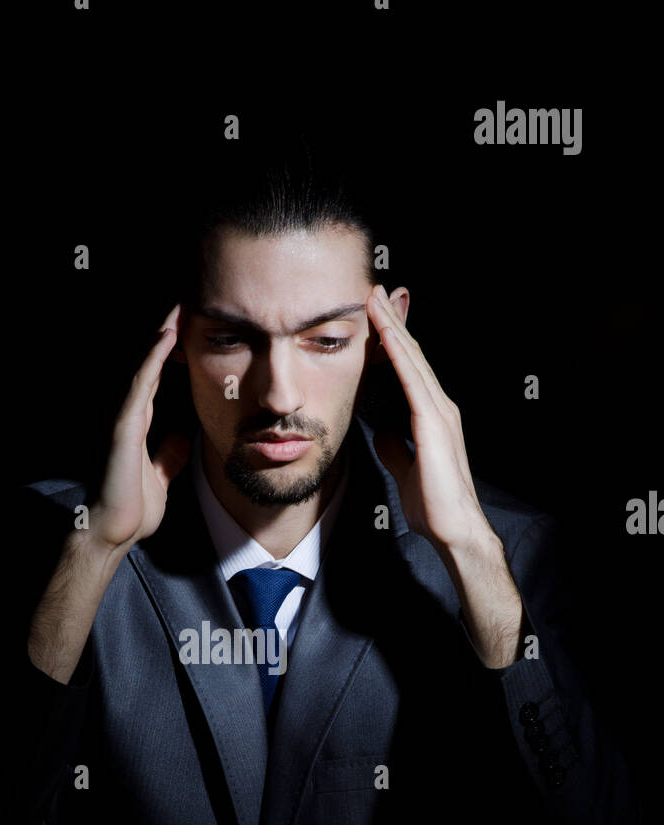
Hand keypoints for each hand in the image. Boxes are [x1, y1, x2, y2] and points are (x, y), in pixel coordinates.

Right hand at [88, 304, 189, 553]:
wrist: (113, 532)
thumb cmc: (131, 508)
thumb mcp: (161, 476)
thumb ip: (168, 455)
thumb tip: (181, 438)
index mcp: (140, 423)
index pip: (158, 377)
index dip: (173, 351)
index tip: (192, 327)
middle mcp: (130, 414)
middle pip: (150, 364)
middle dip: (167, 332)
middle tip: (186, 302)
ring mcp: (124, 417)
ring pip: (144, 365)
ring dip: (160, 335)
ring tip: (179, 306)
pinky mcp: (123, 425)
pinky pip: (140, 385)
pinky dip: (153, 359)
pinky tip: (166, 337)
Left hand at [366, 285, 490, 552]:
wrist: (454, 529)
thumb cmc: (434, 504)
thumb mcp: (404, 466)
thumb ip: (395, 444)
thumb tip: (380, 427)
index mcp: (431, 416)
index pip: (408, 370)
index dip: (393, 341)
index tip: (377, 316)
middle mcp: (439, 407)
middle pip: (412, 355)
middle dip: (394, 321)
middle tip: (376, 290)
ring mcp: (439, 412)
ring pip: (412, 360)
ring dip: (392, 327)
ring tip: (375, 298)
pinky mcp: (433, 423)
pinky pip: (412, 379)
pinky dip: (397, 353)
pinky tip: (384, 334)